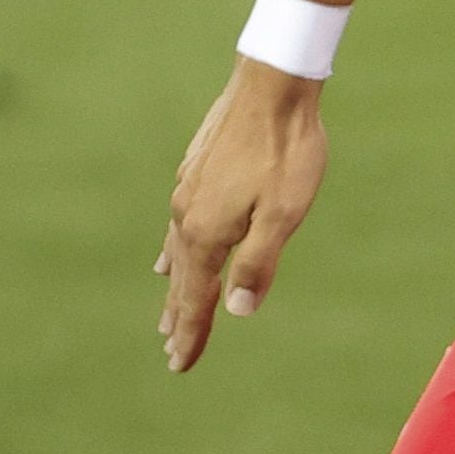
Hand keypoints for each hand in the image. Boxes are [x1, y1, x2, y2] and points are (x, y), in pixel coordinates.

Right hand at [157, 61, 330, 372]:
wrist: (271, 88)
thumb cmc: (286, 153)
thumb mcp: (284, 215)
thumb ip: (259, 263)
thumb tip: (238, 310)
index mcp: (207, 233)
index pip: (197, 298)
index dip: (191, 333)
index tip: (180, 365)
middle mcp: (187, 217)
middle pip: (181, 281)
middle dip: (179, 318)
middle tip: (172, 354)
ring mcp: (187, 193)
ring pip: (177, 253)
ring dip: (175, 287)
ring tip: (168, 315)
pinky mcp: (194, 175)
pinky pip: (177, 227)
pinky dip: (174, 251)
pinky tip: (169, 255)